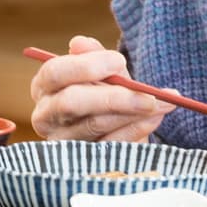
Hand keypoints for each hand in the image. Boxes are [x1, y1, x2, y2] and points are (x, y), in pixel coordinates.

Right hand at [29, 35, 174, 141]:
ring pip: (94, 125)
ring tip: (162, 103)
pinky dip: (135, 130)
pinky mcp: (81, 164)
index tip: (119, 60)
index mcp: (44, 87)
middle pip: (70, 103)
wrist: (117, 131)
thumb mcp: (103, 75)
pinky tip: (154, 118)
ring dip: (132, 112)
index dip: (85, 66)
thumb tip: (80, 43)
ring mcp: (61, 142)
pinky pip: (109, 146)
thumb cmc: (105, 95)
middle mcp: (45, 116)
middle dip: (111, 96)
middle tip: (147, 94)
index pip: (55, 73)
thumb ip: (95, 59)